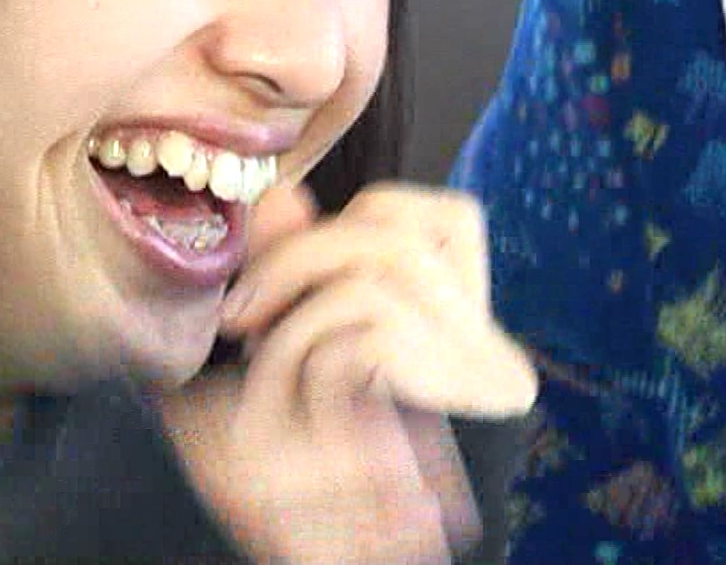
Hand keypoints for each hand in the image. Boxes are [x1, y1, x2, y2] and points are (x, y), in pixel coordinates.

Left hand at [162, 181, 536, 564]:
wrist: (329, 548)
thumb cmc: (303, 457)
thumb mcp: (293, 347)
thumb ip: (295, 268)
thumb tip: (280, 196)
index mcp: (464, 327)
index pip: (436, 217)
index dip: (360, 221)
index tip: (294, 270)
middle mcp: (486, 342)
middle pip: (392, 229)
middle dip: (296, 256)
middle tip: (238, 314)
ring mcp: (479, 367)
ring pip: (374, 268)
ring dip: (293, 309)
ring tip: (257, 352)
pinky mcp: (453, 385)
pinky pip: (364, 327)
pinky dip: (307, 353)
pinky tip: (294, 396)